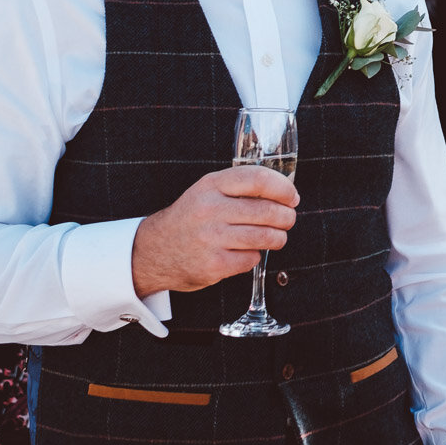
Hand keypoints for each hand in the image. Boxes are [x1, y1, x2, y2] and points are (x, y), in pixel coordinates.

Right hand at [131, 166, 299, 296]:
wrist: (153, 251)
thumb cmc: (191, 218)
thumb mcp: (207, 191)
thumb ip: (240, 187)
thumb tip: (285, 194)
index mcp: (211, 185)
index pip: (258, 179)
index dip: (283, 188)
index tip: (292, 197)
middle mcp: (210, 210)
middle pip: (268, 211)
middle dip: (286, 217)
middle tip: (287, 220)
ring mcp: (211, 239)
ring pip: (266, 237)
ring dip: (277, 238)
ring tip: (275, 237)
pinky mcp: (213, 265)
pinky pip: (252, 259)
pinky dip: (254, 256)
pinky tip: (245, 252)